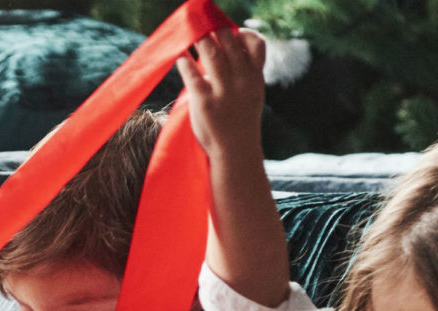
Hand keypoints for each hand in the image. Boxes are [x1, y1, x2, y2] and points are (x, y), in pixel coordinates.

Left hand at [175, 28, 266, 163]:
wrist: (236, 152)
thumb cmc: (241, 120)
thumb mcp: (252, 93)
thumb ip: (244, 70)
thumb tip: (226, 45)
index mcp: (255, 76)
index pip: (256, 43)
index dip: (242, 33)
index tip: (230, 34)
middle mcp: (242, 80)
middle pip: (228, 41)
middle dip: (214, 31)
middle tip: (202, 29)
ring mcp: (224, 91)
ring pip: (209, 52)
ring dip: (198, 40)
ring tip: (189, 36)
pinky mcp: (205, 102)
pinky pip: (191, 74)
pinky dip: (184, 62)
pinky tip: (181, 58)